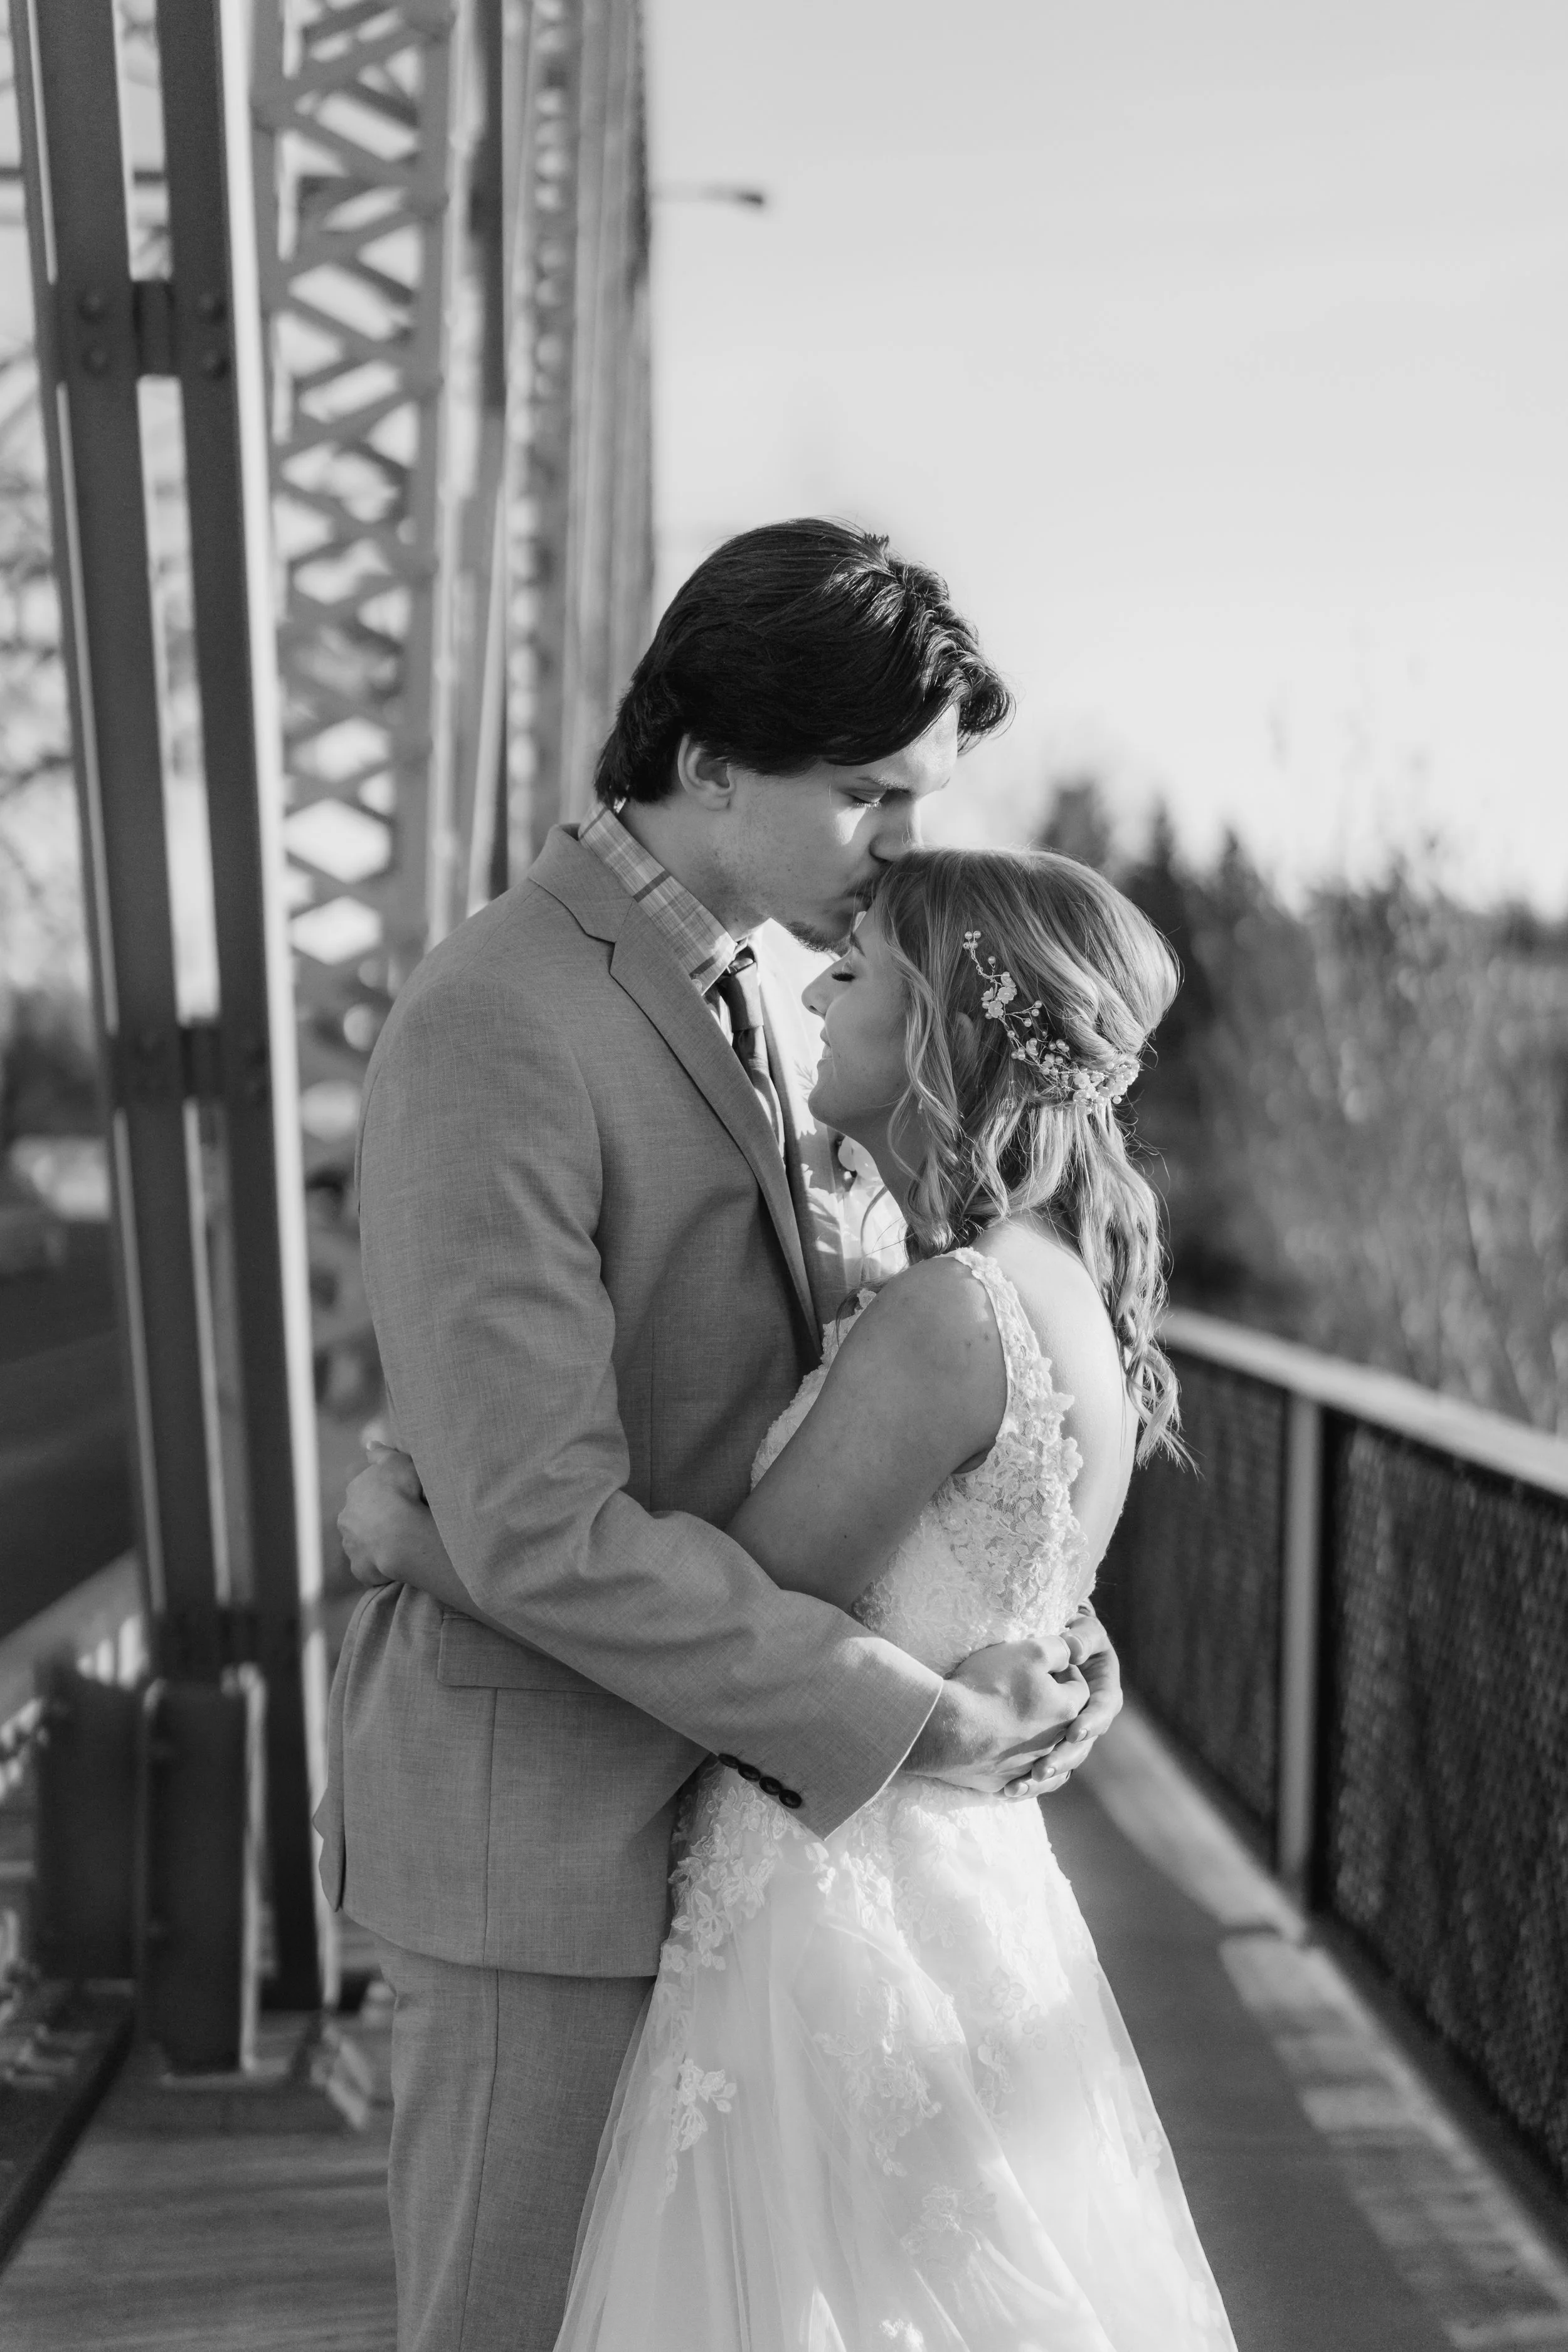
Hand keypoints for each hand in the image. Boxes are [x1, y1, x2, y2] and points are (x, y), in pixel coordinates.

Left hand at [337, 1444, 429, 1590]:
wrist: (402, 1536)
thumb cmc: (403, 1494)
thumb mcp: (398, 1462)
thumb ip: (383, 1453)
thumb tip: (369, 1443)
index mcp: (355, 1492)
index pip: (366, 1491)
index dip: (383, 1494)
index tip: (401, 1498)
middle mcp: (346, 1518)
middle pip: (360, 1517)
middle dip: (375, 1520)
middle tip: (401, 1522)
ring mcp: (351, 1546)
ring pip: (363, 1542)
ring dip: (376, 1542)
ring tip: (400, 1544)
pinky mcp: (359, 1568)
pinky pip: (370, 1565)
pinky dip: (380, 1564)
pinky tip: (397, 1562)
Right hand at [906, 1633, 1089, 1796]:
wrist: (948, 1728)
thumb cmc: (990, 1685)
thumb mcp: (1029, 1651)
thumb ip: (1058, 1648)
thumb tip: (1072, 1650)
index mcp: (1066, 1711)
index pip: (1080, 1688)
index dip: (1067, 1672)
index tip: (1048, 1664)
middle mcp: (1054, 1743)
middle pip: (1065, 1722)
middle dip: (1055, 1706)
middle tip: (1035, 1691)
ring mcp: (1028, 1767)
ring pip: (1048, 1757)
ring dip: (1042, 1743)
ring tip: (1028, 1730)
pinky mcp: (1003, 1782)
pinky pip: (1022, 1782)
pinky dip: (1023, 1774)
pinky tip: (1014, 1766)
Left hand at [1004, 1606, 1122, 1799]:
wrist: (1055, 1644)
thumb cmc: (1071, 1634)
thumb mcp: (1083, 1631)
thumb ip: (1083, 1637)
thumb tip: (1076, 1649)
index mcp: (1103, 1694)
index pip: (1102, 1711)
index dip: (1091, 1722)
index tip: (1074, 1730)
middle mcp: (1089, 1720)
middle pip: (1081, 1747)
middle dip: (1063, 1759)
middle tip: (1042, 1770)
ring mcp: (1068, 1735)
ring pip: (1062, 1763)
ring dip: (1043, 1777)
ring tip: (1020, 1786)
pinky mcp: (1048, 1744)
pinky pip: (1043, 1769)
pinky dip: (1028, 1782)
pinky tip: (1008, 1791)